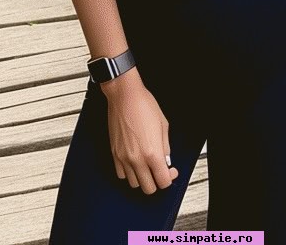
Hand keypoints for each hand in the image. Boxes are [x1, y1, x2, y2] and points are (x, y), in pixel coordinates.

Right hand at [104, 74, 179, 193]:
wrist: (125, 96)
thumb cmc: (144, 105)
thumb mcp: (163, 125)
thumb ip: (166, 147)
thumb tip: (166, 160)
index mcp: (152, 153)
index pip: (163, 182)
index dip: (170, 178)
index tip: (171, 171)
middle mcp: (137, 159)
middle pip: (149, 189)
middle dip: (157, 182)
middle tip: (160, 171)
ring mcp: (124, 158)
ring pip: (134, 184)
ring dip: (142, 178)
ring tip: (147, 166)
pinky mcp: (114, 154)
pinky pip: (121, 175)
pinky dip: (129, 173)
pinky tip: (134, 163)